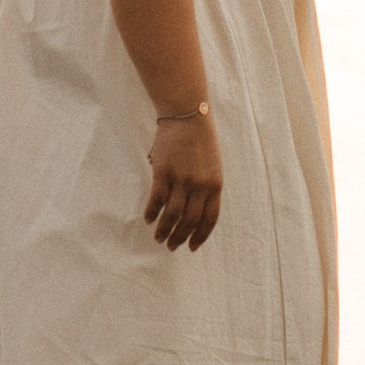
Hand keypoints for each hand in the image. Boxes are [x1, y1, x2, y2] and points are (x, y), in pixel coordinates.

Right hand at [145, 109, 222, 251]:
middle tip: (171, 246)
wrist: (187, 116)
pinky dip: (152, 212)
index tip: (192, 247)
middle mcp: (200, 185)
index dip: (200, 236)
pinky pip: (157, 200)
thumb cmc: (200, 141)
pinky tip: (149, 219)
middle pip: (190, 221)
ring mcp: (182, 179)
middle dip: (180, 237)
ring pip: (172, 214)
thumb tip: (191, 213)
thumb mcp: (212, 166)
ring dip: (164, 230)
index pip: (209, 219)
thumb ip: (205, 189)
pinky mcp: (164, 172)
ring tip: (158, 238)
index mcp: (215, 185)